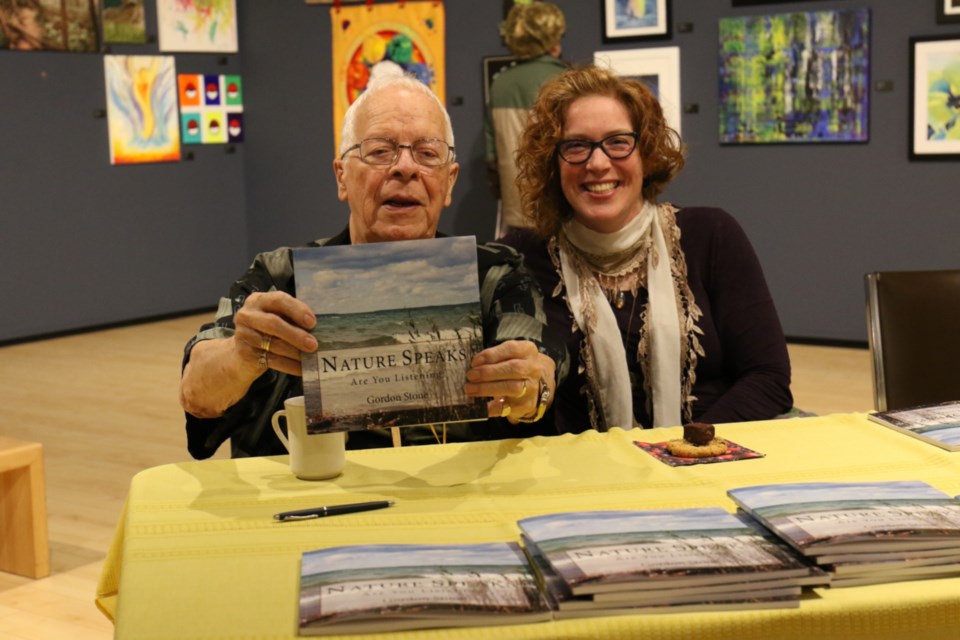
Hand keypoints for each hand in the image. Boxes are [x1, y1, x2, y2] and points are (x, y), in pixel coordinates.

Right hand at [181, 292, 318, 418]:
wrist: (241, 354)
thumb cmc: (267, 332)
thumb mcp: (277, 318)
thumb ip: (292, 318)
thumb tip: (319, 328)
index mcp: (258, 300)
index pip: (279, 300)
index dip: (297, 310)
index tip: (313, 322)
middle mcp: (247, 314)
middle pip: (273, 323)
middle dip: (296, 335)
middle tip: (313, 344)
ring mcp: (243, 334)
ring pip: (273, 344)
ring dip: (295, 353)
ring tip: (310, 358)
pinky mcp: (244, 352)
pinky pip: (271, 360)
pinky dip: (289, 365)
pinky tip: (302, 369)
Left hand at [464, 340, 555, 423]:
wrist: (533, 385)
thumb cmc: (514, 366)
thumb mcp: (508, 356)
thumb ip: (494, 358)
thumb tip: (473, 366)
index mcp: (528, 351)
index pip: (511, 349)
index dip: (492, 355)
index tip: (475, 362)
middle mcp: (533, 369)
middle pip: (513, 369)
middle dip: (488, 372)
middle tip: (470, 376)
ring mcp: (531, 388)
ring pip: (512, 388)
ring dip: (487, 388)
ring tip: (470, 389)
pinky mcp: (526, 405)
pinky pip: (507, 407)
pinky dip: (491, 407)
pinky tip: (479, 406)